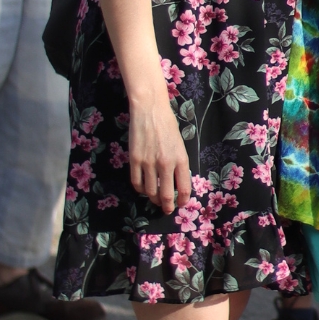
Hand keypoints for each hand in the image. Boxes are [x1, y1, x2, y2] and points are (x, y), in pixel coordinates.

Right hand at [126, 89, 192, 213]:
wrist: (150, 110)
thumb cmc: (168, 125)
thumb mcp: (180, 145)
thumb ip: (179, 164)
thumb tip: (176, 183)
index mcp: (181, 159)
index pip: (184, 188)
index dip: (183, 201)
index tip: (181, 204)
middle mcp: (165, 163)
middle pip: (166, 195)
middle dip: (167, 206)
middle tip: (166, 209)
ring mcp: (148, 162)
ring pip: (150, 192)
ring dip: (153, 199)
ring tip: (155, 200)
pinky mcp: (135, 160)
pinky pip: (136, 182)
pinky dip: (140, 190)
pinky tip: (143, 189)